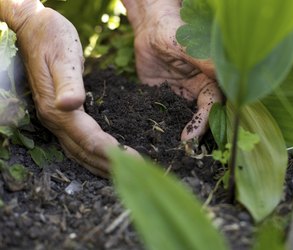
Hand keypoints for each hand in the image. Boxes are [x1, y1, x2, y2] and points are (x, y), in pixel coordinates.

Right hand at [10, 3, 137, 176]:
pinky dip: (94, 154)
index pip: (88, 139)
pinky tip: (106, 157)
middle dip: (109, 166)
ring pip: (79, 151)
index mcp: (57, 109)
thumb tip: (69, 106)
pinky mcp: (61, 115)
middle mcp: (55, 120)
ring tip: (124, 173)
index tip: (132, 162)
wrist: (33, 28)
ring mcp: (56, 119)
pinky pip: (78, 142)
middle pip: (84, 152)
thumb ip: (67, 82)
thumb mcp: (63, 55)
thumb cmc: (51, 37)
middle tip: (136, 174)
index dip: (109, 153)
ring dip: (101, 165)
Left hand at [124, 0, 222, 140]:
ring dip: (180, 134)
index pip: (213, 105)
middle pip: (202, 118)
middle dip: (195, 135)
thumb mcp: (186, 46)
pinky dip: (163, 127)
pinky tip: (156, 138)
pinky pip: (166, 115)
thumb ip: (203, 61)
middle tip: (183, 152)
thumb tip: (224, 75)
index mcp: (210, 80)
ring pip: (185, 119)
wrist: (149, 30)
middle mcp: (199, 91)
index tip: (190, 136)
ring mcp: (182, 96)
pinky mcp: (166, 99)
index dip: (204, 122)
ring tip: (170, 151)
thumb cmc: (172, 31)